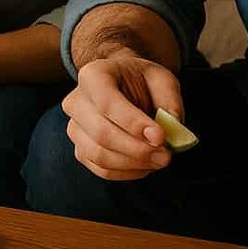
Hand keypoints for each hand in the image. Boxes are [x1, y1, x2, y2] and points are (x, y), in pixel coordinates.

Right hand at [62, 54, 181, 180]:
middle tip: (166, 154)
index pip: (106, 103)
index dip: (133, 123)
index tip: (160, 136)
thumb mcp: (161, 79)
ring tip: (159, 159)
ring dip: (134, 164)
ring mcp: (75, 128)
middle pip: (101, 133)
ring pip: (100, 155)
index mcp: (92, 76)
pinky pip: (101, 169)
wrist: (124, 86)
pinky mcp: (81, 150)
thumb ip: (169, 101)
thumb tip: (172, 129)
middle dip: (137, 149)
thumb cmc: (141, 81)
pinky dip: (127, 172)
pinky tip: (145, 164)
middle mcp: (76, 102)